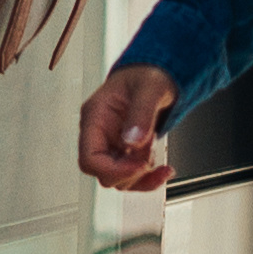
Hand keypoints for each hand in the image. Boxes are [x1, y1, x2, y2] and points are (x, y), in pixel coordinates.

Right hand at [74, 62, 178, 195]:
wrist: (156, 74)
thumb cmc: (147, 74)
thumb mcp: (150, 88)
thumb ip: (141, 113)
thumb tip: (132, 140)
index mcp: (96, 116)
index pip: (89, 158)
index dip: (112, 170)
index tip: (138, 166)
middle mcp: (100, 133)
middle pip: (102, 172)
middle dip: (128, 174)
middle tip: (149, 161)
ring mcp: (112, 144)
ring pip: (118, 179)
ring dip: (141, 178)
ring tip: (160, 164)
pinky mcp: (126, 151)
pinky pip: (132, 176)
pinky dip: (148, 179)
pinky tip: (162, 170)